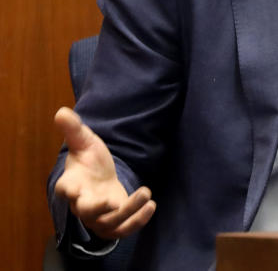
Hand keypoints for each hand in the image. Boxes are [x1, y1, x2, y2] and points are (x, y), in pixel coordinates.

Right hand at [53, 107, 155, 239]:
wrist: (100, 179)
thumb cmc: (89, 162)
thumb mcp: (85, 142)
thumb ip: (74, 129)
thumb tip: (61, 111)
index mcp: (71, 184)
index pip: (65, 190)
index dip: (70, 191)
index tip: (75, 190)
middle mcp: (82, 204)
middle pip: (85, 213)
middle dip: (97, 209)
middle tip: (111, 202)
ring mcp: (98, 217)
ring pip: (109, 223)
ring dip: (129, 211)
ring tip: (146, 193)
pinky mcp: (114, 224)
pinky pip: (123, 230)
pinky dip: (138, 222)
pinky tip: (151, 206)